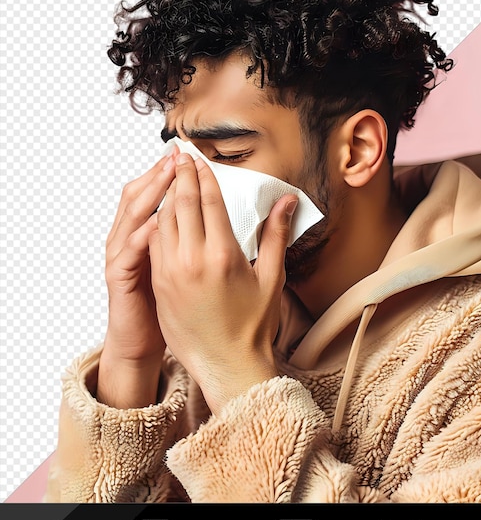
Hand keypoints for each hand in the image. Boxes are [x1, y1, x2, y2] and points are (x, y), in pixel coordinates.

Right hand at [97, 150, 176, 407]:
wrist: (141, 341)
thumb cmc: (163, 305)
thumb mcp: (177, 266)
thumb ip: (186, 238)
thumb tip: (209, 214)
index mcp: (147, 236)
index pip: (156, 195)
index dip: (171, 174)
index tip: (191, 155)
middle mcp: (132, 240)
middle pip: (140, 197)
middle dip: (161, 174)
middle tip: (179, 153)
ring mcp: (123, 257)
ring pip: (131, 217)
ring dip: (150, 194)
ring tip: (169, 174)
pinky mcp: (120, 278)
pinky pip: (128, 250)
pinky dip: (142, 234)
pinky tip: (158, 221)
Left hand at [148, 153, 297, 413]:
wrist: (226, 364)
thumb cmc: (253, 325)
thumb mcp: (271, 278)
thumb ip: (275, 234)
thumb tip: (286, 201)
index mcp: (222, 254)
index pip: (208, 201)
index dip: (203, 175)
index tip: (197, 158)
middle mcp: (192, 259)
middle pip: (181, 203)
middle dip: (180, 176)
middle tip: (178, 156)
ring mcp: (170, 272)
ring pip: (162, 221)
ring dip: (166, 197)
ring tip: (169, 179)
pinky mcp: (159, 285)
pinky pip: (154, 244)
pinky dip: (157, 224)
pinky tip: (162, 215)